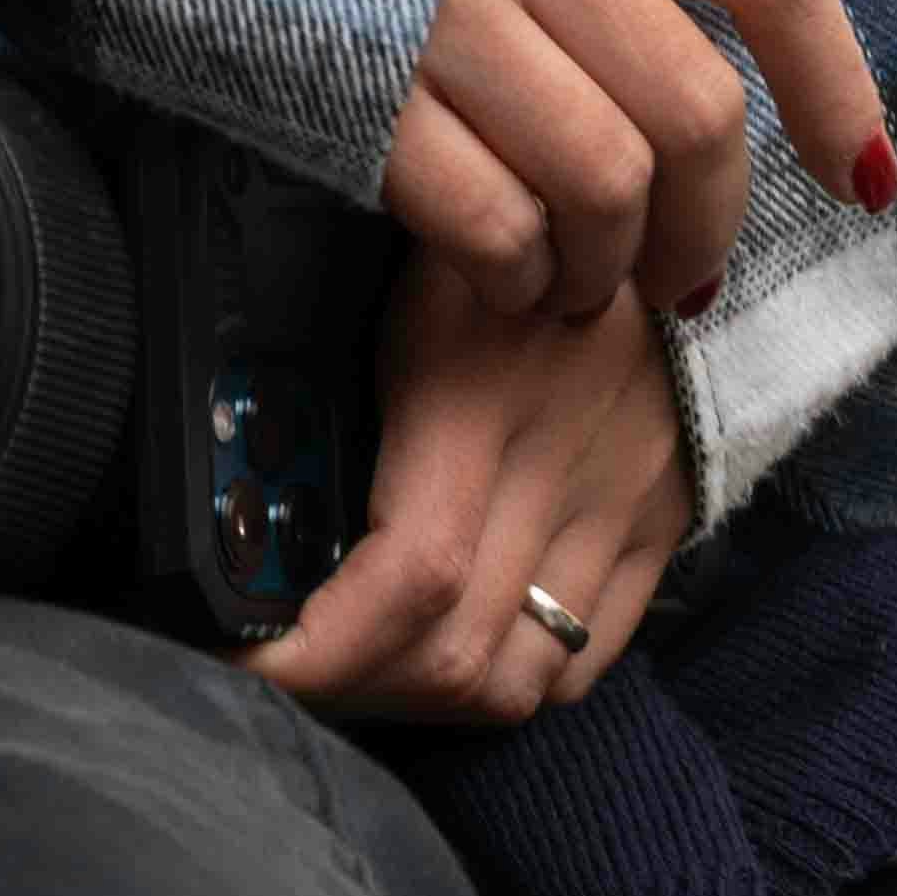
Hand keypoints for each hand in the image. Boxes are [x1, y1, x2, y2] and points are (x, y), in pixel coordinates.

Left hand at [253, 245, 694, 722]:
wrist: (659, 196)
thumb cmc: (487, 223)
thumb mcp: (391, 274)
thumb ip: (326, 373)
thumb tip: (233, 488)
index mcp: (473, 395)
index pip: (406, 579)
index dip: (315, 652)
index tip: (241, 655)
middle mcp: (560, 465)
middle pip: (456, 658)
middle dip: (348, 690)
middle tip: (281, 665)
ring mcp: (623, 503)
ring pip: (519, 681)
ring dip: (424, 699)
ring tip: (360, 668)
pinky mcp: (662, 522)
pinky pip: (585, 660)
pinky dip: (507, 681)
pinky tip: (450, 651)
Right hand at [381, 0, 896, 326]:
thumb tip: (730, 26)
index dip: (836, 82)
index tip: (856, 170)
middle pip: (694, 108)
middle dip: (710, 220)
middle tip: (684, 268)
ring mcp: (439, 1)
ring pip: (603, 180)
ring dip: (609, 263)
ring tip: (580, 280)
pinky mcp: (354, 86)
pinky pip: (488, 220)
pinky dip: (514, 273)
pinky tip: (501, 274)